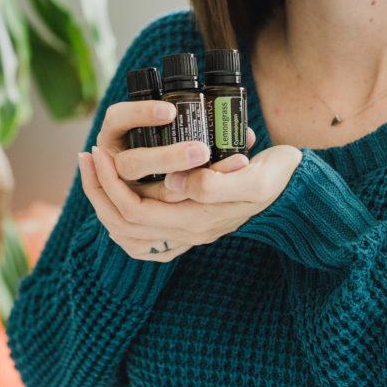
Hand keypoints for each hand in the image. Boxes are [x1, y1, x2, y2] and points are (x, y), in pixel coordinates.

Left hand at [76, 98, 302, 261]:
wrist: (298, 191)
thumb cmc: (278, 177)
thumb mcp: (255, 176)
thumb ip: (217, 183)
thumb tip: (176, 183)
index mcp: (199, 221)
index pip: (135, 211)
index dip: (109, 184)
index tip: (99, 152)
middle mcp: (188, 233)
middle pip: (123, 224)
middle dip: (98, 189)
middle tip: (88, 155)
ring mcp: (188, 233)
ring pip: (127, 231)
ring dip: (104, 200)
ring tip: (94, 167)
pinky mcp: (190, 223)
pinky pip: (141, 235)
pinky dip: (120, 214)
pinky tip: (115, 190)